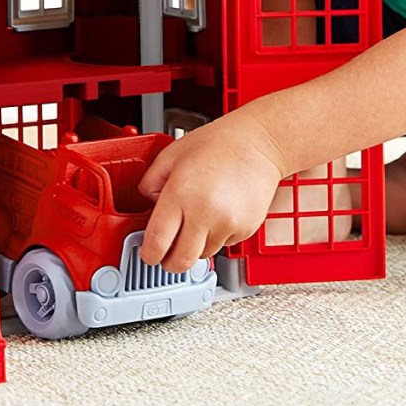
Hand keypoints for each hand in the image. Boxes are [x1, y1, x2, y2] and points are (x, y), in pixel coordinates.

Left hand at [137, 111, 284, 272]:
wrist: (259, 143)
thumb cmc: (218, 144)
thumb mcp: (171, 155)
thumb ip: (150, 183)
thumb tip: (147, 208)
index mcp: (181, 194)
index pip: (157, 243)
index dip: (148, 254)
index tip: (148, 252)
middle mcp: (205, 213)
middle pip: (180, 262)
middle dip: (170, 261)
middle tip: (168, 250)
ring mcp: (228, 224)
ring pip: (203, 255)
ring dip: (195, 245)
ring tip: (199, 218)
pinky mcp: (246, 229)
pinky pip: (223, 245)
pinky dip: (217, 236)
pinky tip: (219, 212)